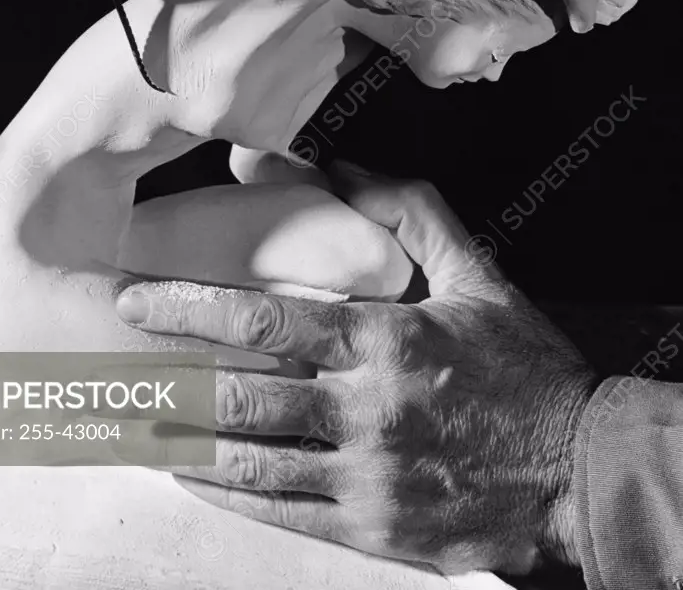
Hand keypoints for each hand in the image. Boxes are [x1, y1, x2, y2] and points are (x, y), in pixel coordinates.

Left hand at [115, 167, 597, 576]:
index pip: (263, 321)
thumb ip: (409, 212)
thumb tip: (340, 166)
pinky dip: (225, 495)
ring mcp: (365, 479)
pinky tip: (189, 478)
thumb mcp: (478, 275)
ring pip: (249, 463)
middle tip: (119, 368)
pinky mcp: (370, 530)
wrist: (577, 469)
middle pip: (240, 398)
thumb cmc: (524, 368)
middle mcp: (365, 414)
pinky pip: (280, 513)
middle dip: (168, 381)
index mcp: (385, 344)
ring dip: (180, 444)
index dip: (189, 309)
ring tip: (131, 423)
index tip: (137, 300)